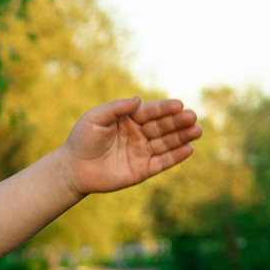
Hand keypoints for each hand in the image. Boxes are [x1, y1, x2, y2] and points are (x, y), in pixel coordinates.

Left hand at [59, 97, 200, 194]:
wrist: (73, 169)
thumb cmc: (82, 140)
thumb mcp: (95, 119)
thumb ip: (116, 108)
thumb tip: (138, 99)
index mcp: (129, 119)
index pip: (151, 112)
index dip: (165, 109)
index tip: (179, 105)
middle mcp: (138, 134)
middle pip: (163, 126)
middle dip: (178, 122)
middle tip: (193, 117)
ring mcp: (142, 152)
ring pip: (166, 143)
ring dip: (182, 137)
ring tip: (197, 131)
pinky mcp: (143, 170)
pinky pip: (162, 162)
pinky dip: (176, 156)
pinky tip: (189, 149)